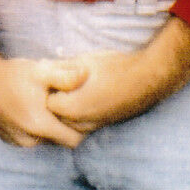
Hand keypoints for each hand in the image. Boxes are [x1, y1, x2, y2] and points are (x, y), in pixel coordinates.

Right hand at [0, 24, 88, 147]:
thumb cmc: (12, 74)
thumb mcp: (42, 70)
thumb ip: (67, 75)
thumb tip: (87, 75)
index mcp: (39, 125)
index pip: (74, 140)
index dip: (81, 128)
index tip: (80, 111)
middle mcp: (28, 139)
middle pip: (60, 140)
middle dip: (65, 126)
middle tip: (65, 105)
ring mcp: (16, 141)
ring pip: (45, 139)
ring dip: (49, 126)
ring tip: (47, 105)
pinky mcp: (7, 138)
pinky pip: (30, 138)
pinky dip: (35, 128)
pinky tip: (32, 108)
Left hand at [46, 17, 189, 134]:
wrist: (149, 78)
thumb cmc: (116, 66)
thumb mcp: (83, 62)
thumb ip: (59, 67)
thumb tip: (40, 65)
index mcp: (71, 108)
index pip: (48, 102)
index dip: (50, 88)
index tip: (55, 78)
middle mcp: (81, 124)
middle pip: (57, 116)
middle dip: (58, 102)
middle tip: (64, 84)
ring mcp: (94, 127)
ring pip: (70, 123)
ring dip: (69, 111)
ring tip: (77, 91)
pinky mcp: (104, 126)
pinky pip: (84, 124)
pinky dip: (81, 115)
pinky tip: (89, 97)